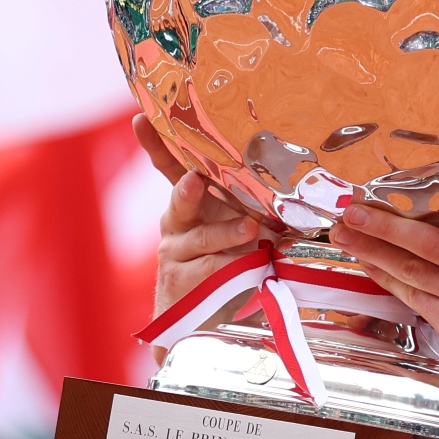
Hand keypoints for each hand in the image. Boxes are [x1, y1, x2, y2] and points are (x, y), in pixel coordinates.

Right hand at [140, 114, 278, 311]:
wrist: (206, 321)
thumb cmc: (232, 262)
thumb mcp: (244, 226)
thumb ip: (255, 204)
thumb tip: (296, 178)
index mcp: (190, 203)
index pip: (171, 168)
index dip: (157, 144)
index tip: (142, 118)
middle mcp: (176, 223)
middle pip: (179, 200)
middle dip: (187, 190)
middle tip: (195, 180)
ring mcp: (175, 252)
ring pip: (202, 238)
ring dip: (226, 233)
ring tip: (250, 229)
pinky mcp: (181, 281)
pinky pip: (210, 270)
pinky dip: (231, 267)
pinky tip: (248, 264)